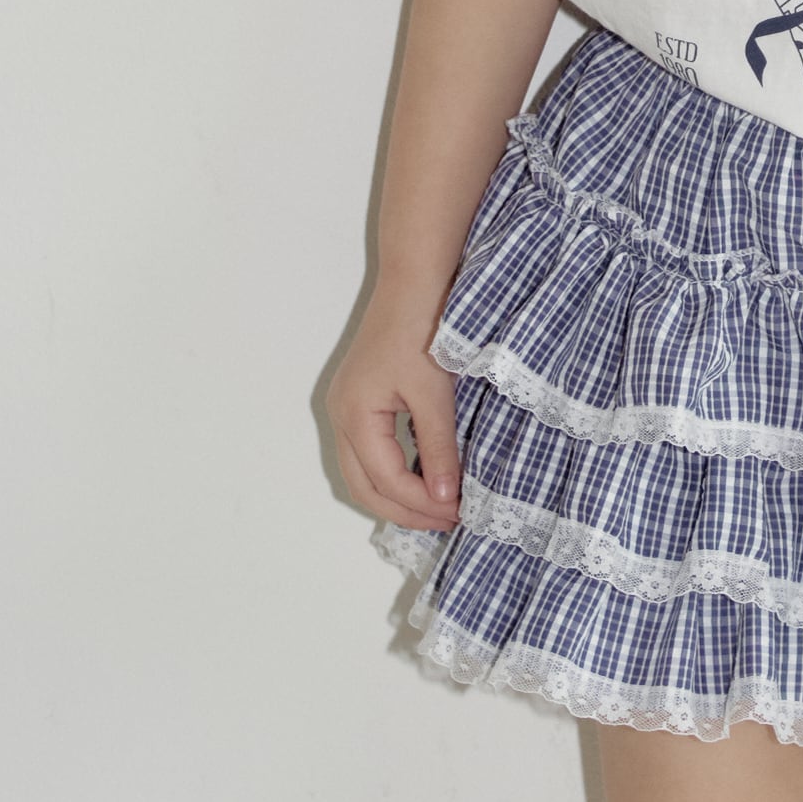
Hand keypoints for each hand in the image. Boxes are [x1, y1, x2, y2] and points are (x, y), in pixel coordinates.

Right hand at [319, 306, 462, 529]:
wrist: (416, 279)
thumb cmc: (423, 328)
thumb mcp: (435, 393)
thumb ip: (438, 448)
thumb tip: (446, 497)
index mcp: (355, 415)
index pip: (386, 480)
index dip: (422, 504)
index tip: (460, 513)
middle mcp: (342, 416)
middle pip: (365, 487)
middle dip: (405, 511)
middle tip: (450, 522)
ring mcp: (348, 408)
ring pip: (364, 473)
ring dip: (398, 496)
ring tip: (440, 508)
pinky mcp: (361, 401)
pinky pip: (371, 453)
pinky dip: (395, 474)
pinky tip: (427, 477)